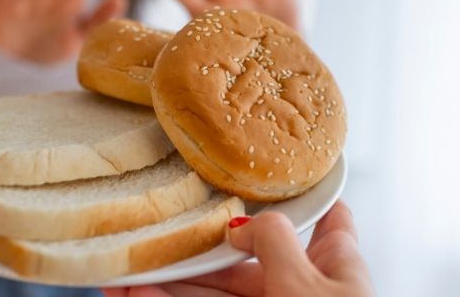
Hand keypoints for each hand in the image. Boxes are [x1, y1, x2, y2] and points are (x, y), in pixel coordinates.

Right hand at [102, 201, 372, 296]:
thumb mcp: (306, 282)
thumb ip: (273, 242)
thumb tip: (240, 221)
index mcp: (335, 263)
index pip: (326, 218)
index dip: (302, 195)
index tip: (270, 175)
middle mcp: (303, 287)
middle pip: (243, 259)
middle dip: (194, 252)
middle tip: (149, 238)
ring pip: (214, 294)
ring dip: (168, 284)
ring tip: (125, 274)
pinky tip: (137, 296)